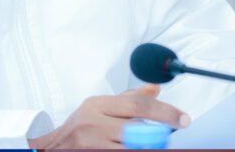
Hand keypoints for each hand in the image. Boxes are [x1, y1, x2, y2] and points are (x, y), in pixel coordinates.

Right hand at [30, 83, 190, 148]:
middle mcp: (93, 124)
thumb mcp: (99, 107)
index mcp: (97, 105)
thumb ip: (128, 98)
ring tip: (155, 145)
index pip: (137, 105)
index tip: (183, 119)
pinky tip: (140, 150)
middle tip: (174, 136)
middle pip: (137, 130)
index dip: (165, 112)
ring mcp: (91, 146)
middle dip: (160, 136)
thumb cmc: (79, 127)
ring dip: (148, 148)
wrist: (51, 149)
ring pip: (132, 149)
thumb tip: (156, 87)